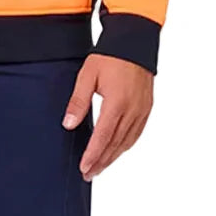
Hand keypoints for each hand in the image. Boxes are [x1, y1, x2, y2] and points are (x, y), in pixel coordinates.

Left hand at [61, 53, 153, 180]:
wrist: (134, 41)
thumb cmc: (110, 56)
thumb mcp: (88, 75)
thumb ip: (78, 100)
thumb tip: (69, 123)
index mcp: (116, 103)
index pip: (102, 137)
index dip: (93, 155)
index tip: (84, 168)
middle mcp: (132, 110)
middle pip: (115, 144)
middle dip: (101, 161)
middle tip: (89, 174)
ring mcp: (142, 110)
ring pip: (127, 142)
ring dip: (113, 156)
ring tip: (100, 166)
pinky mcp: (147, 107)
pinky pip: (136, 133)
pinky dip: (125, 145)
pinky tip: (117, 150)